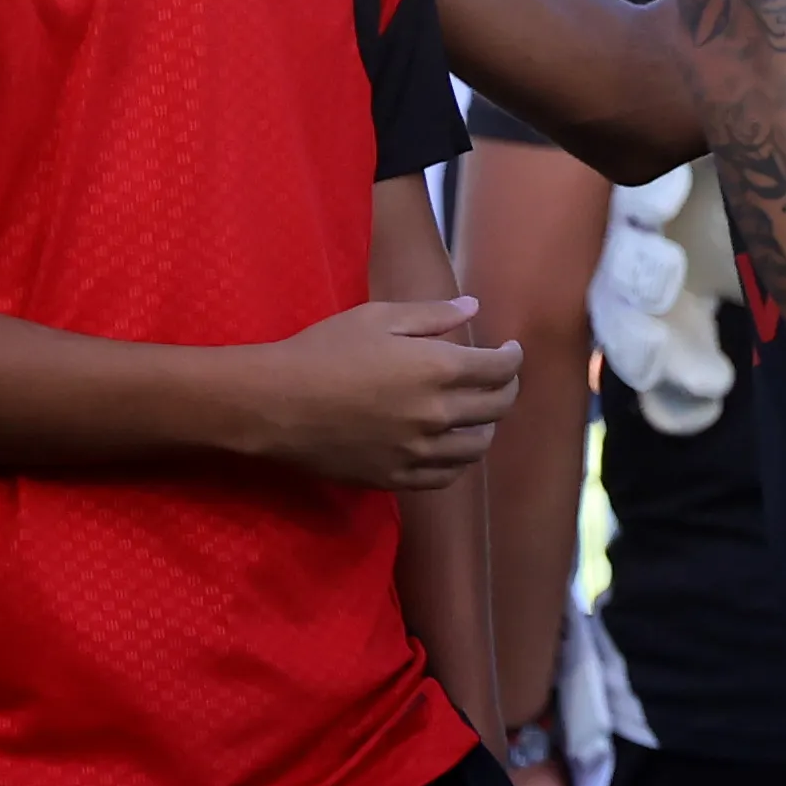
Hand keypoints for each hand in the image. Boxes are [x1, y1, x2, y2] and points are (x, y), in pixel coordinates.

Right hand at [234, 297, 522, 488]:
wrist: (271, 404)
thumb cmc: (323, 351)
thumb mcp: (379, 318)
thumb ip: (433, 315)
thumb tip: (474, 307)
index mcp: (439, 369)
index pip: (501, 369)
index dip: (513, 358)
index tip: (509, 349)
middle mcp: (437, 414)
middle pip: (498, 407)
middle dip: (507, 388)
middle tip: (501, 378)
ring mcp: (417, 452)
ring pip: (477, 446)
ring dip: (486, 427)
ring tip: (479, 413)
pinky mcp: (395, 478)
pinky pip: (445, 477)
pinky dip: (458, 461)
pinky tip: (452, 447)